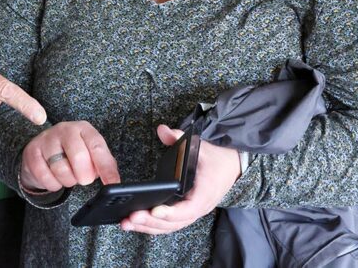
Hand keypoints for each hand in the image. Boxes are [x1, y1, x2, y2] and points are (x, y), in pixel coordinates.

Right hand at [20, 121, 120, 192]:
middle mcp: (65, 129)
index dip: (106, 168)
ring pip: (61, 170)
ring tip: (68, 175)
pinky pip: (46, 177)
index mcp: (83, 129)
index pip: (98, 147)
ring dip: (67, 181)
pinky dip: (53, 184)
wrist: (41, 151)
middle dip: (84, 176)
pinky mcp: (32, 152)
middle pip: (79, 158)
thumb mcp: (89, 153)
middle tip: (83, 179)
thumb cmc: (70, 153)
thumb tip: (114, 181)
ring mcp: (47, 139)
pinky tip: (54, 177)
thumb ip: (102, 164)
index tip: (113, 184)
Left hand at [121, 125, 239, 233]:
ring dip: (148, 227)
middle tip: (131, 217)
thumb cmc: (215, 159)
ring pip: (169, 227)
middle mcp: (198, 208)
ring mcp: (192, 213)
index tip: (155, 210)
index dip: (171, 212)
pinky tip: (136, 224)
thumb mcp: (199, 146)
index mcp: (204, 194)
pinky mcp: (185, 213)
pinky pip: (169, 225)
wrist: (231, 167)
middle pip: (174, 222)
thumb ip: (179, 138)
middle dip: (151, 222)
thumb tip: (162, 130)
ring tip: (126, 223)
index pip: (188, 208)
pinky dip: (153, 226)